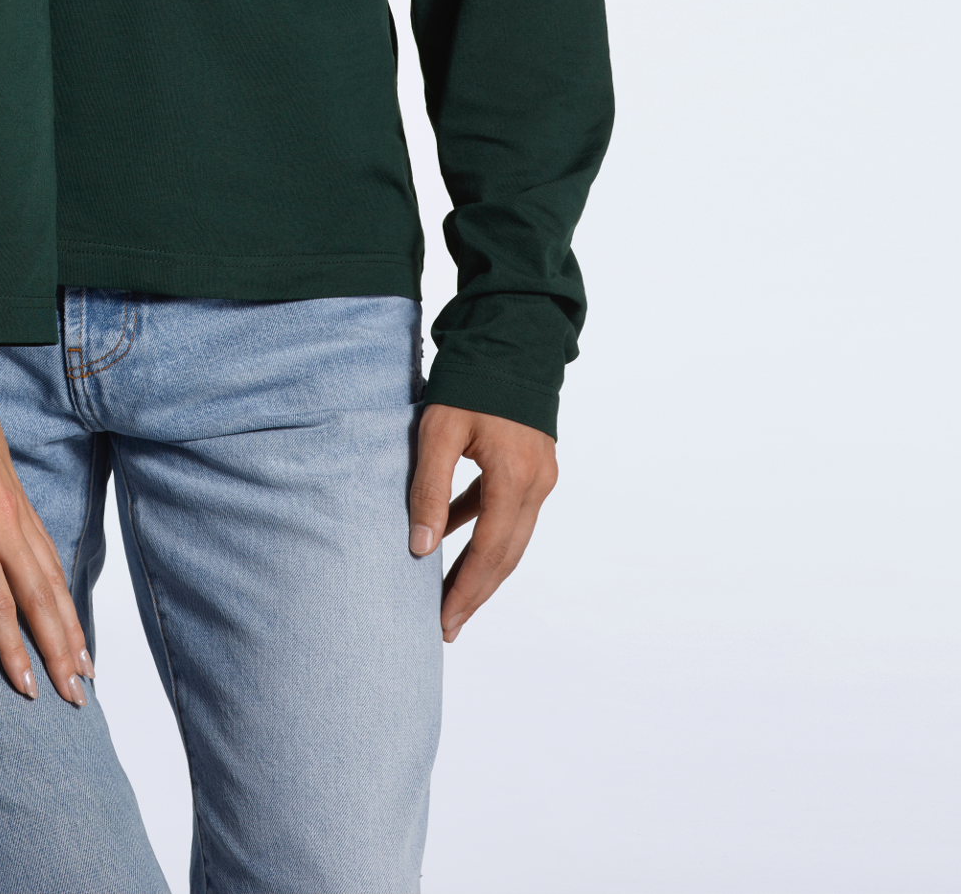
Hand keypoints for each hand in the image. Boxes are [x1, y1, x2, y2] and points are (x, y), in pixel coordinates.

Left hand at [0, 338, 92, 705]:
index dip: (12, 649)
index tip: (28, 687)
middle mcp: (4, 523)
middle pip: (40, 599)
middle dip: (60, 649)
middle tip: (79, 693)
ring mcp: (18, 509)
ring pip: (53, 576)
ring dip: (71, 622)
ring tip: (87, 663)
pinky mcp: (20, 496)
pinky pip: (50, 551)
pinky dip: (64, 585)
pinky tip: (67, 603)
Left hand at [409, 403, 558, 642]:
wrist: (514, 335)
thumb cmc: (472, 379)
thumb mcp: (438, 431)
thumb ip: (429, 489)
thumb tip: (419, 547)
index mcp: (515, 477)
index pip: (490, 552)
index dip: (467, 590)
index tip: (443, 621)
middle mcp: (537, 483)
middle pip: (507, 555)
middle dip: (477, 592)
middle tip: (448, 625)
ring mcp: (541, 474)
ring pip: (512, 537)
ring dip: (481, 566)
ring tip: (450, 594)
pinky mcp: (534, 464)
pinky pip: (509, 510)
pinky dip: (484, 528)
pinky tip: (453, 536)